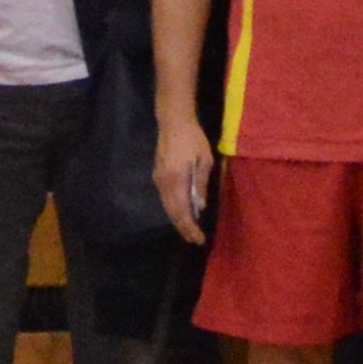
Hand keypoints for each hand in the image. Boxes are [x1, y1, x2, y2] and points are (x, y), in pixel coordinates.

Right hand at [156, 119, 214, 242]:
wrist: (173, 122)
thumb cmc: (193, 139)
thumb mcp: (204, 160)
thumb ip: (201, 184)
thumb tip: (201, 206)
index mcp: (176, 180)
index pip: (182, 211)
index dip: (190, 227)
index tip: (198, 238)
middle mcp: (163, 183)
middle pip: (172, 212)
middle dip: (183, 228)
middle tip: (194, 240)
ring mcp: (158, 179)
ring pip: (167, 207)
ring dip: (178, 220)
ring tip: (189, 231)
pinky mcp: (158, 175)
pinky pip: (165, 199)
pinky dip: (174, 210)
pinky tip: (183, 214)